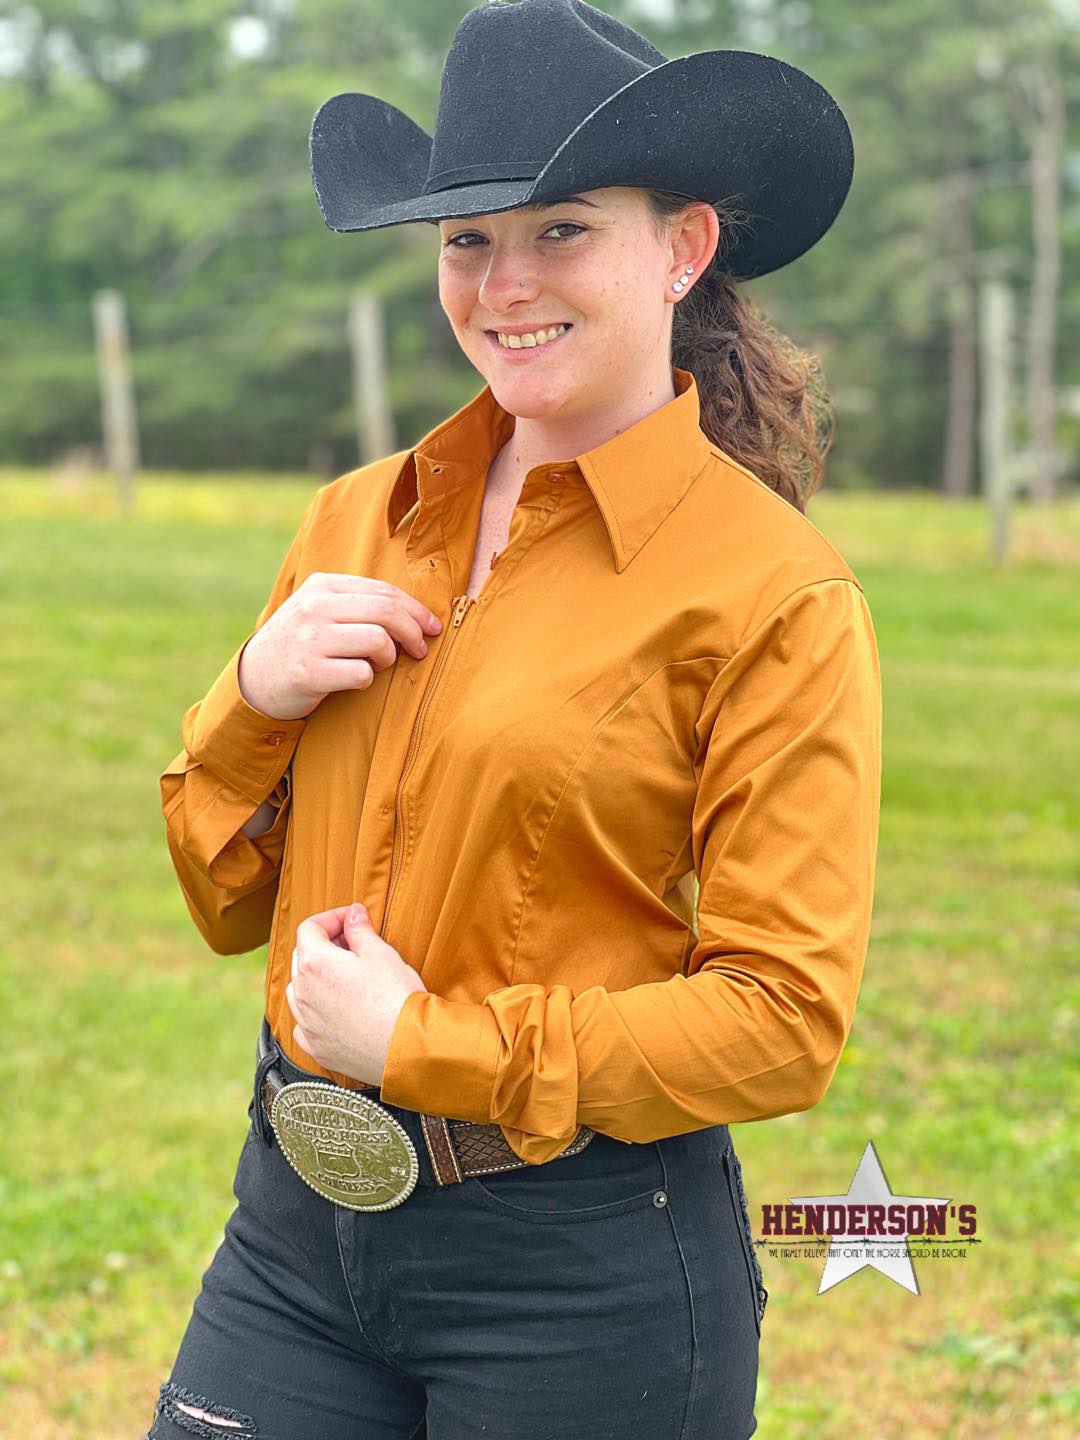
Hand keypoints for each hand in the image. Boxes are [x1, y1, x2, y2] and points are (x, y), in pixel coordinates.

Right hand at [239, 573, 444, 720]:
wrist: (253, 679)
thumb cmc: (301, 645)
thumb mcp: (320, 611)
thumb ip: (358, 604)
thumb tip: (417, 614)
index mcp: (322, 586)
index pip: (384, 591)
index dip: (416, 610)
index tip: (432, 627)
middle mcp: (315, 608)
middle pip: (386, 612)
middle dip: (414, 632)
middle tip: (421, 649)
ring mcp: (310, 639)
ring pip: (378, 641)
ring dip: (389, 657)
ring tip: (380, 665)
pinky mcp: (308, 672)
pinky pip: (362, 674)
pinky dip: (367, 680)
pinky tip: (354, 680)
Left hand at [285, 903, 428, 1085]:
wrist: (407, 1048)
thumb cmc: (396, 998)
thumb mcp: (381, 953)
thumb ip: (360, 930)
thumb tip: (353, 915)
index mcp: (315, 964)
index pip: (309, 928)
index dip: (332, 917)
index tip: (352, 919)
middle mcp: (303, 994)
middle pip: (302, 957)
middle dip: (325, 945)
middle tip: (354, 944)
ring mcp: (307, 1024)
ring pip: (300, 991)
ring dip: (316, 978)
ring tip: (346, 977)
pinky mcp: (316, 1047)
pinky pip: (305, 1023)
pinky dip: (316, 1011)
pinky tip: (337, 1009)